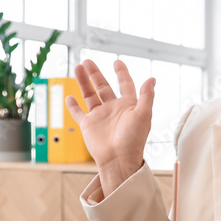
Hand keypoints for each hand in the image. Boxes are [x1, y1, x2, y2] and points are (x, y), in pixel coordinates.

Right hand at [66, 59, 154, 188]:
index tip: (116, 62)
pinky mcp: (88, 125)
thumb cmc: (134, 139)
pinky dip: (73, 106)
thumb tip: (152, 78)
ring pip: (89, 95)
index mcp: (128, 105)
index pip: (125, 84)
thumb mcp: (144, 115)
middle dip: (95, 74)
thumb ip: (147, 96)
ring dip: (84, 82)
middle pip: (103, 86)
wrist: (118, 159)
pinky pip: (78, 113)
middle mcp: (113, 109)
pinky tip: (69, 97)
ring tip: (77, 67)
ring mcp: (100, 116)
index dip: (121, 73)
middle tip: (87, 61)